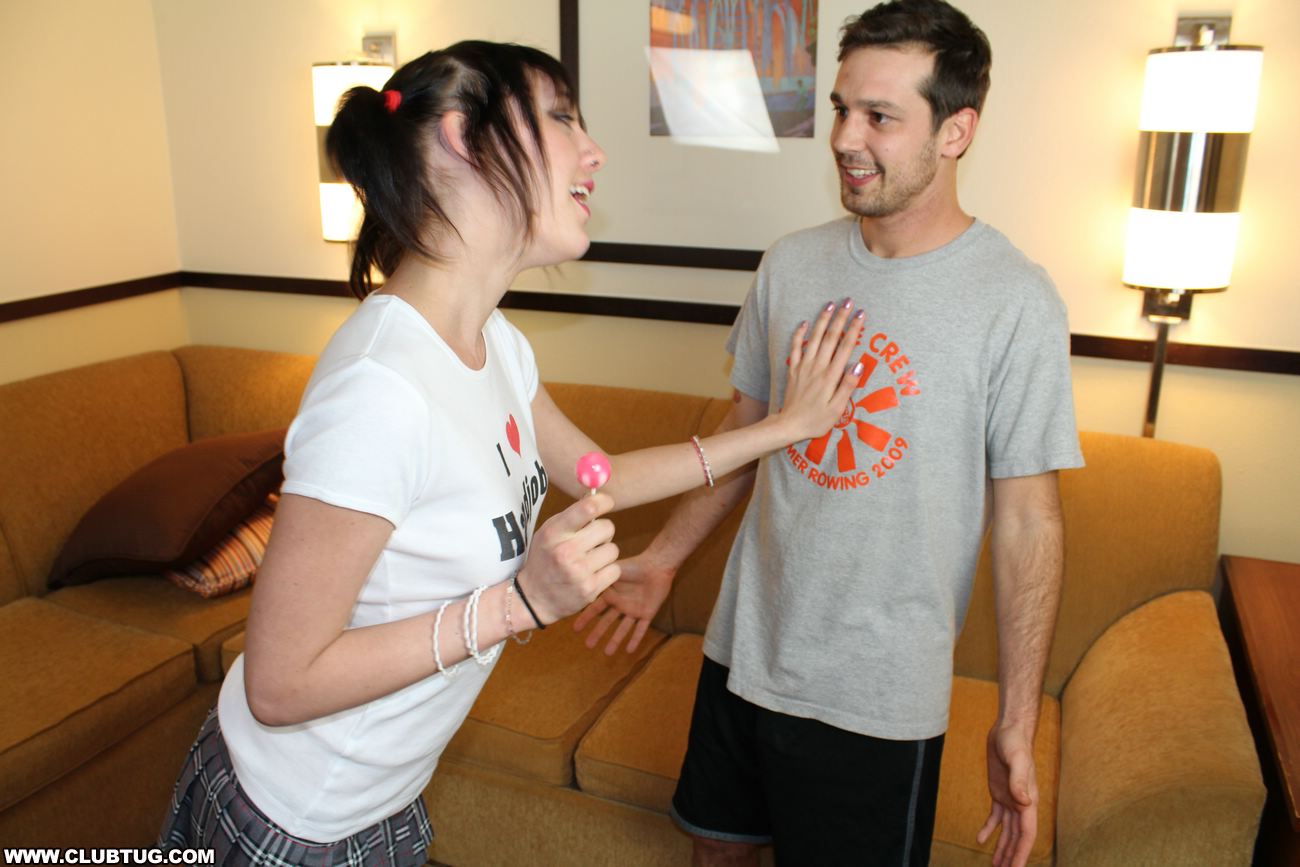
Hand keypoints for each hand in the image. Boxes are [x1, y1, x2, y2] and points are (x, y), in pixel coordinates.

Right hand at [514, 493, 619, 626]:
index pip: (588, 508)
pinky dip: (607, 571)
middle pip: (607, 527)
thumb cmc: (544, 560)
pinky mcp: (590, 589)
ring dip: (605, 553)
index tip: (607, 503)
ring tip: (589, 560)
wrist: (533, 598)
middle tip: (593, 540)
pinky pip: (615, 570)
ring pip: (613, 549)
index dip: (604, 501)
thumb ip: (572, 515)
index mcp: (554, 533)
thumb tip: (596, 494)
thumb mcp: (549, 533)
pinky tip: (592, 574)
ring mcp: (579, 572)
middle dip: (603, 532)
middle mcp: (566, 551)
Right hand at [573, 553, 675, 654]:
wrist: (656, 565)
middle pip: (607, 622)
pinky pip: (641, 629)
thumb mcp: (612, 571)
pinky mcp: (647, 613)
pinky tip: (629, 650)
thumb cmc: (634, 565)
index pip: (595, 609)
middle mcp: (621, 604)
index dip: (585, 618)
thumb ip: (600, 578)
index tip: (575, 629)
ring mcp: (634, 610)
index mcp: (611, 594)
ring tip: (607, 653)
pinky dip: (635, 639)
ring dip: (615, 640)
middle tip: (588, 645)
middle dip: (597, 634)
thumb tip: (581, 580)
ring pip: (623, 628)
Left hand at [779, 299, 865, 442]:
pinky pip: (795, 347)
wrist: (789, 425)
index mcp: (831, 376)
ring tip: (830, 304)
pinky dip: (800, 334)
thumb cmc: (817, 420)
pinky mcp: (793, 369)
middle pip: (831, 337)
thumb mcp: (838, 409)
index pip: (845, 347)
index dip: (854, 329)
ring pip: (814, 338)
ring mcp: (804, 366)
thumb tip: (858, 365)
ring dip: (822, 320)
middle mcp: (817, 367)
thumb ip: (848, 386)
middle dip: (840, 318)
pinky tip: (805, 322)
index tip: (861, 314)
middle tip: (848, 301)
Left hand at [977, 724, 1038, 866]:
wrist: (1008, 730)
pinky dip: (989, 829)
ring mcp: (1010, 799)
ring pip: (1007, 831)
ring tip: (995, 866)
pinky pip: (995, 817)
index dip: (1022, 853)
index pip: (1027, 834)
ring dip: (1002, 848)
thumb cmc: (1015, 743)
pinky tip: (981, 840)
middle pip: (1018, 838)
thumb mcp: (1017, 760)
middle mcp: (1022, 804)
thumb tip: (1024, 802)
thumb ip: (1019, 781)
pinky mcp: (999, 793)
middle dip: (1012, 857)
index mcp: (1029, 801)